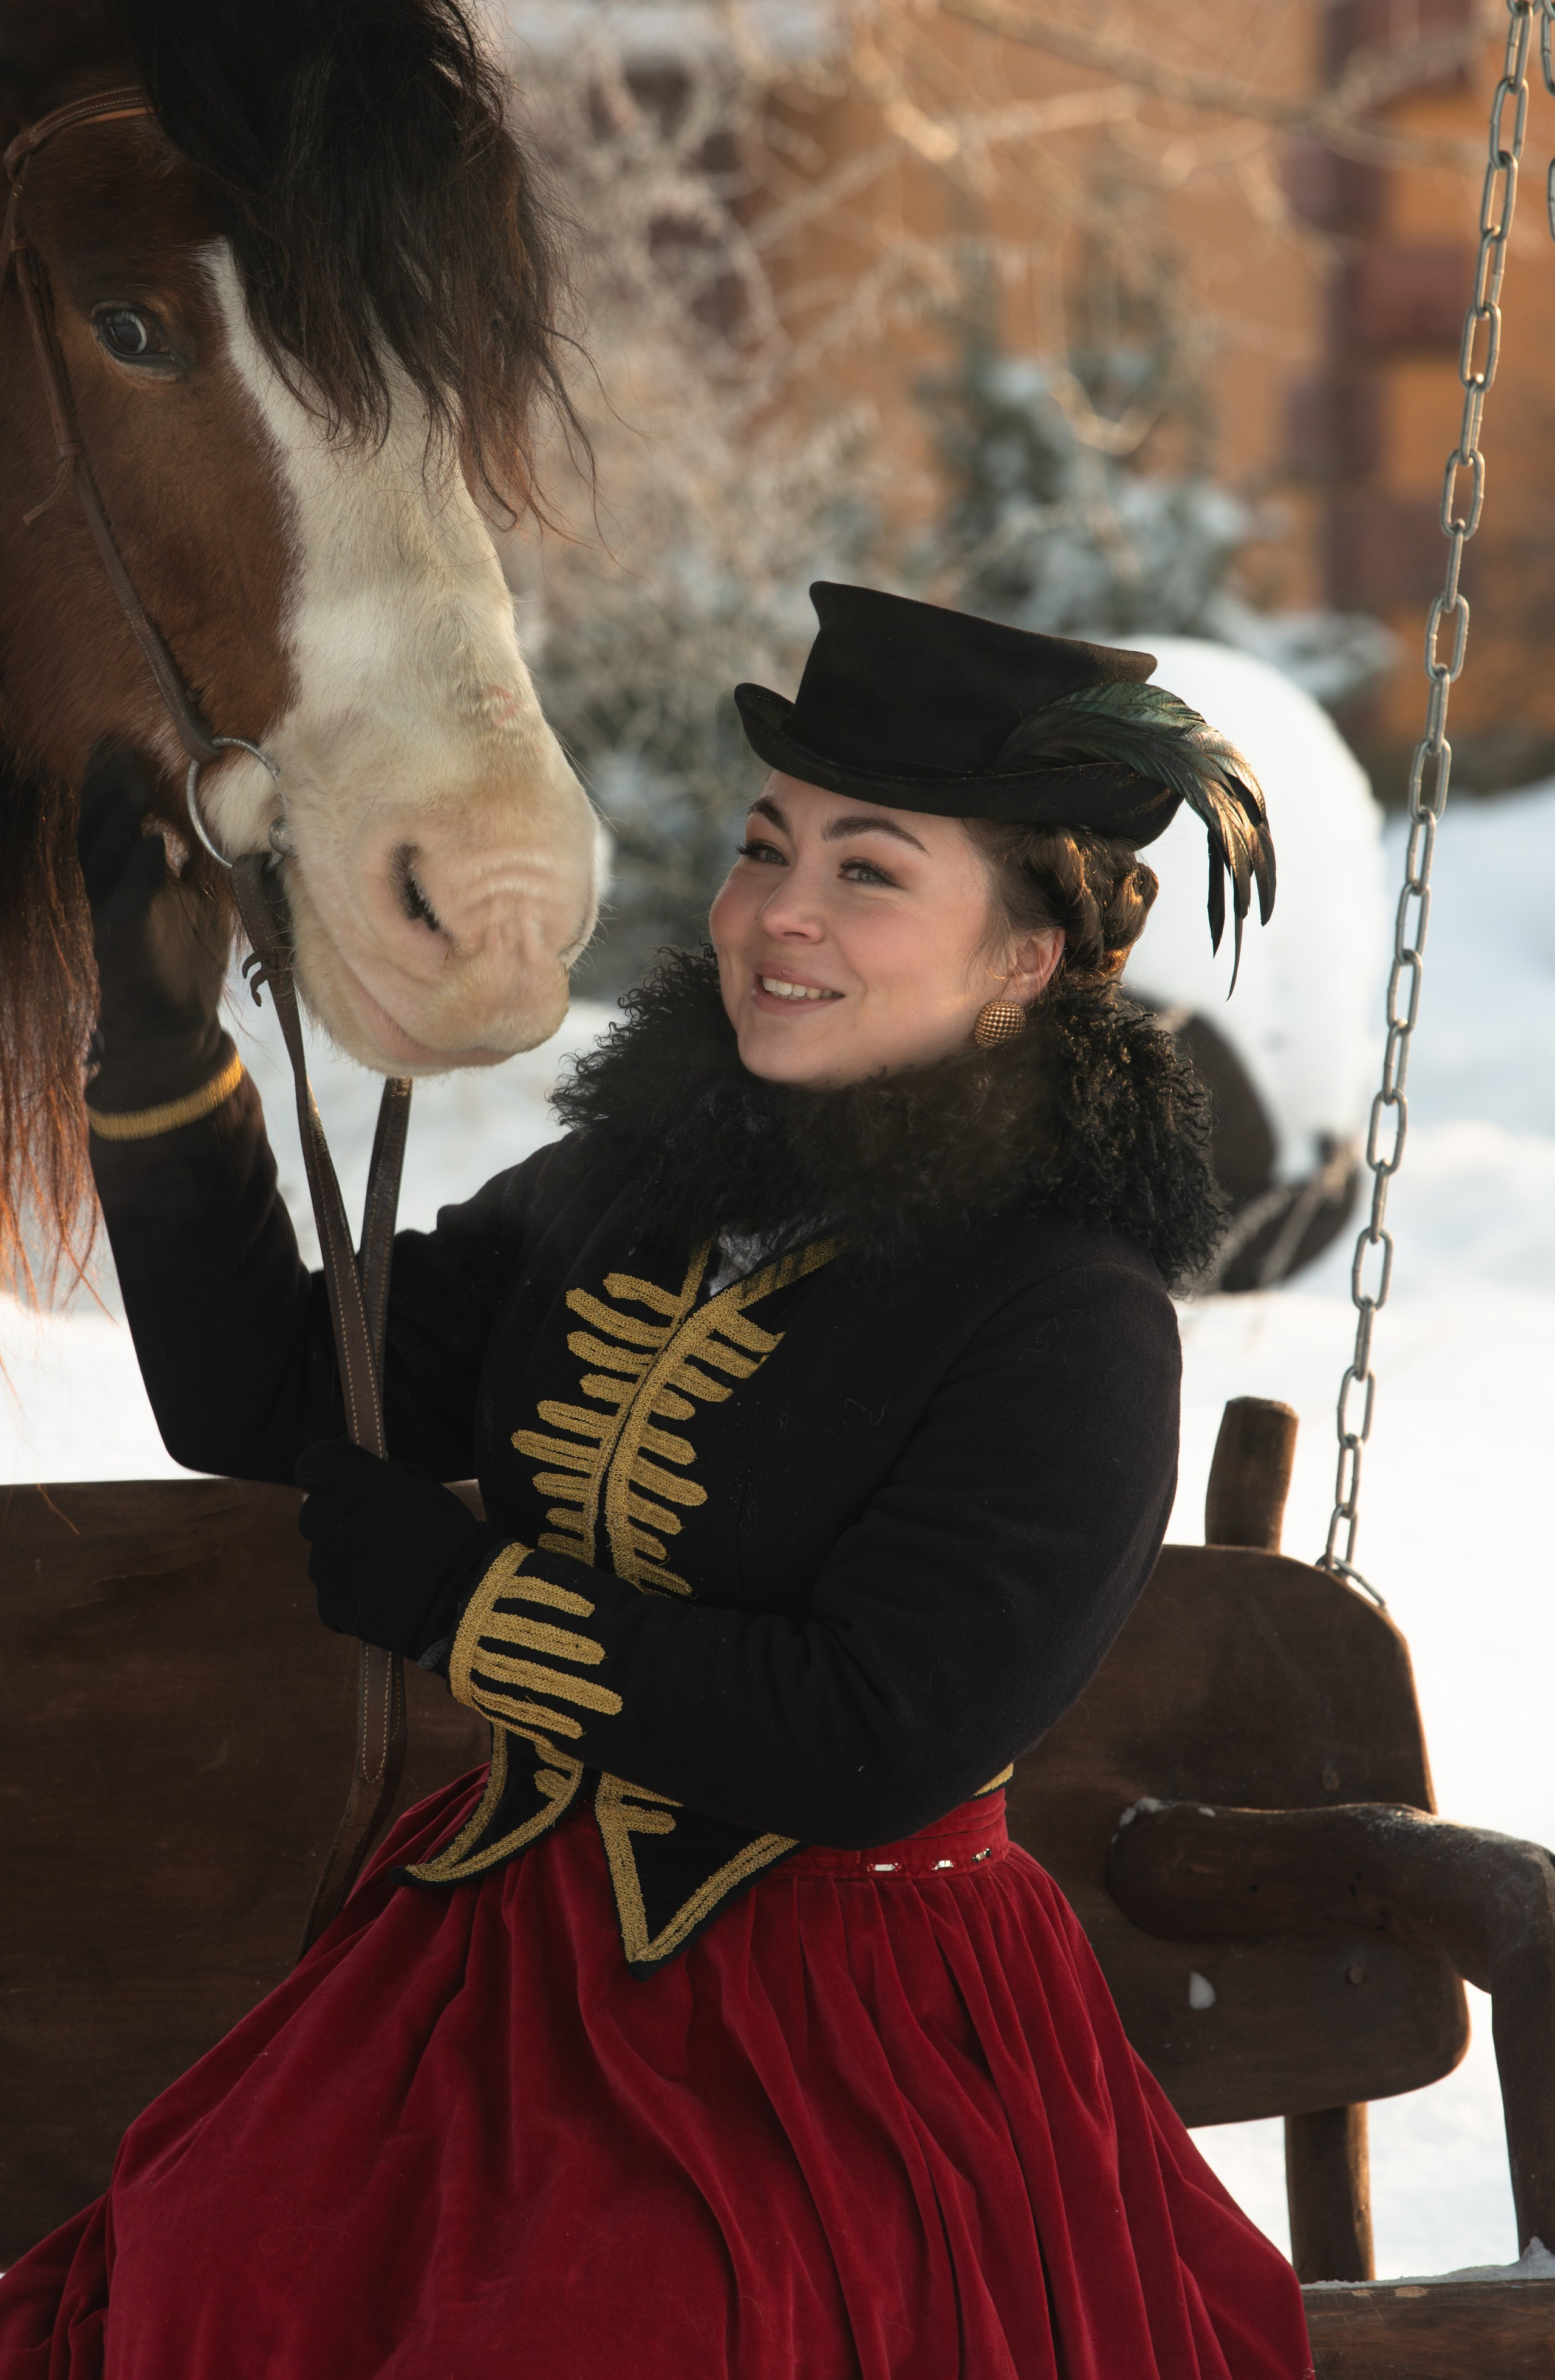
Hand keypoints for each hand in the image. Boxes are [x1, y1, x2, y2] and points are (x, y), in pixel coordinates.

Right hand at [77, 747, 231, 1111]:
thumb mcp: (196, 901)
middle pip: (96, 831)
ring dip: (117, 819)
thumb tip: (217, 815)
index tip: (115, 744)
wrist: (172, 1032)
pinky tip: (152, 842)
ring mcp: (112, 918)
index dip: (107, 785)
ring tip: (131, 782)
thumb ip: (195, 861)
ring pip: (103, 859)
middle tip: (113, 748)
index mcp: (121, 879)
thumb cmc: (184, 964)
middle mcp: (109, 893)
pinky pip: (127, 901)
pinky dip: (139, 872)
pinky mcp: (124, 944)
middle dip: (103, 790)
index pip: (108, 823)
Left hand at [296, 1438, 491, 1658]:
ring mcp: (326, 1565)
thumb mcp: (420, 1489)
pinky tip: (383, 1596)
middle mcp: (331, 1521)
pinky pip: (332, 1594)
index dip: (325, 1468)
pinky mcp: (329, 1604)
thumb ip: (382, 1478)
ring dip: (345, 1558)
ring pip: (323, 1556)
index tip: (340, 1477)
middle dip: (334, 1517)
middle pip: (312, 1512)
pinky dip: (351, 1595)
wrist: (458, 1597)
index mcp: (357, 1485)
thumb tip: (367, 1476)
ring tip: (385, 1571)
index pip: (315, 1460)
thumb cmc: (448, 1537)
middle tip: (370, 1529)